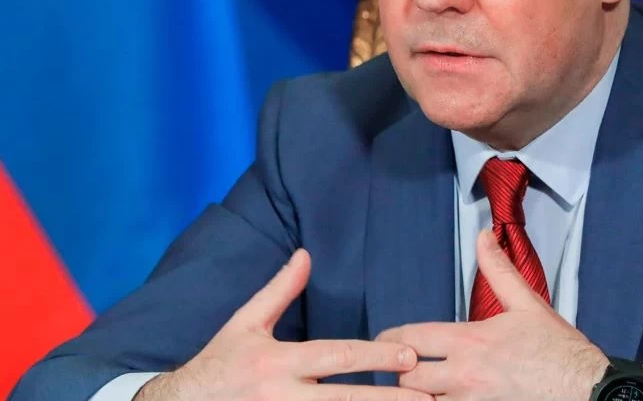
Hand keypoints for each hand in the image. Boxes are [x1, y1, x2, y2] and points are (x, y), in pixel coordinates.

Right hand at [136, 249, 431, 400]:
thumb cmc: (217, 365)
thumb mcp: (244, 324)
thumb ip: (279, 292)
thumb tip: (304, 255)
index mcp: (279, 362)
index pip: (337, 357)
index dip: (376, 357)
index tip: (410, 356)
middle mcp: (283, 395)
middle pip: (346, 400)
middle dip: (387, 399)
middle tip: (425, 396)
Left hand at [378, 229, 608, 400]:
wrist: (584, 387)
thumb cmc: (558, 348)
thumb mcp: (527, 303)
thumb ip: (498, 270)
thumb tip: (483, 238)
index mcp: (470, 341)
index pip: (411, 339)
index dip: (390, 340)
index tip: (384, 342)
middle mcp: (464, 374)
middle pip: (407, 378)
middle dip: (400, 372)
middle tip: (400, 368)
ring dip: (416, 396)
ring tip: (417, 388)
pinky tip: (440, 400)